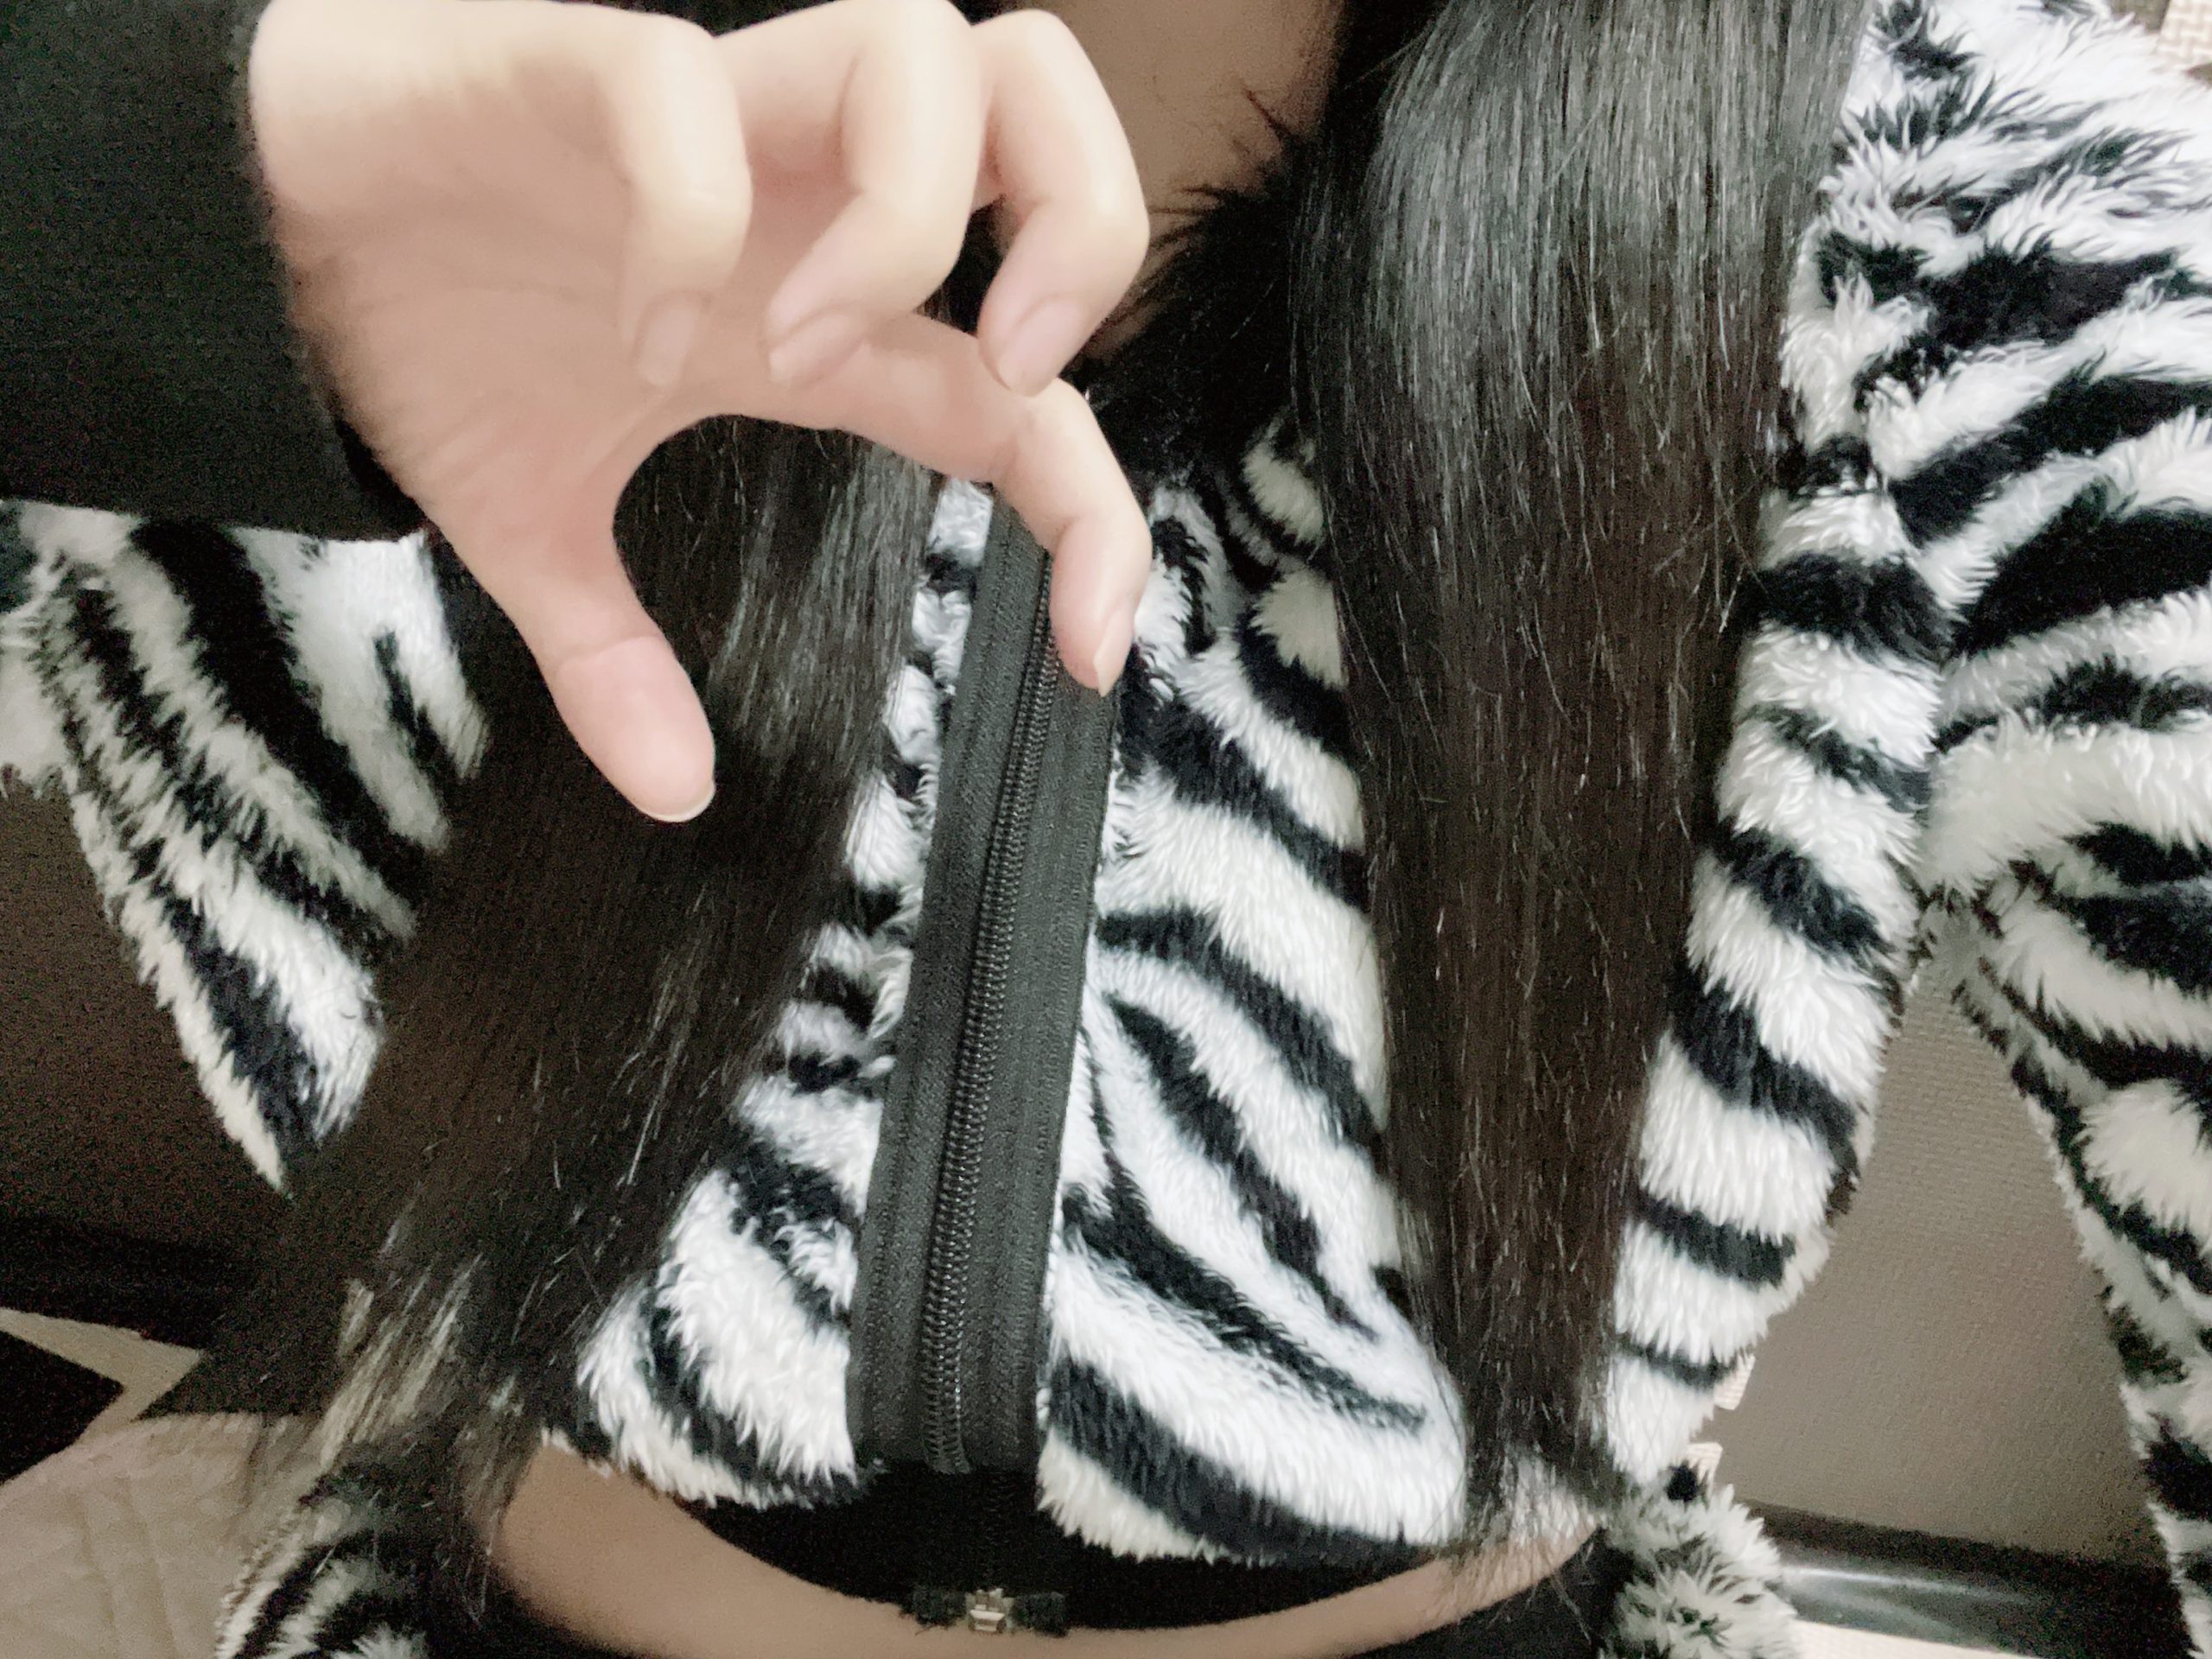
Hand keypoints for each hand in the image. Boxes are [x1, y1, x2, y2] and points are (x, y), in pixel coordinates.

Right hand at [246, 0, 1150, 819]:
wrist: (251, 229)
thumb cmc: (421, 329)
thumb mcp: (532, 526)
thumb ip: (613, 655)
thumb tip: (673, 793)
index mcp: (814, 305)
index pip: (1019, 383)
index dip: (1094, 507)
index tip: (1094, 647)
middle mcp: (792, 194)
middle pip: (1040, 103)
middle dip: (1087, 238)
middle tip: (1007, 372)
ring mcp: (702, 119)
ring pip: (919, 44)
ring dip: (907, 219)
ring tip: (805, 350)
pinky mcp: (570, 66)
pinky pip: (681, 87)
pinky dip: (687, 222)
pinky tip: (639, 331)